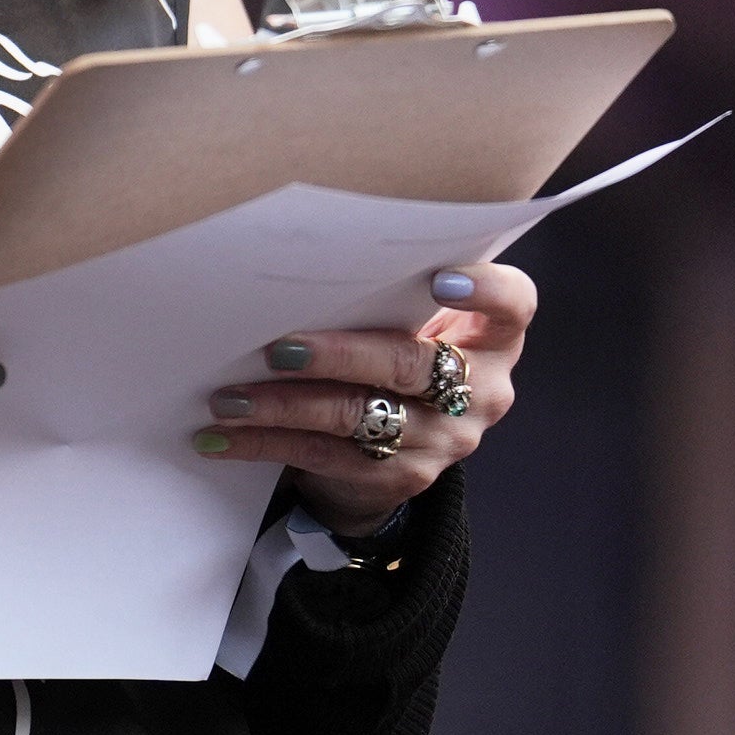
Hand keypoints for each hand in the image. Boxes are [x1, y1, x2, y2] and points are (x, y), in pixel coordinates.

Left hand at [191, 260, 535, 532]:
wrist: (400, 440)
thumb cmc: (396, 344)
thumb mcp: (413, 319)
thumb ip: (391, 292)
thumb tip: (296, 257)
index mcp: (493, 338)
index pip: (514, 306)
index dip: (485, 291)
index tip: (439, 279)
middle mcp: (481, 391)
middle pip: (411, 364)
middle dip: (338, 354)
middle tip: (277, 347)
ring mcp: (446, 440)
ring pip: (358, 416)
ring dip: (284, 406)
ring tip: (228, 397)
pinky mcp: (403, 477)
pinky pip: (326, 456)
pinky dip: (266, 444)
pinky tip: (221, 436)